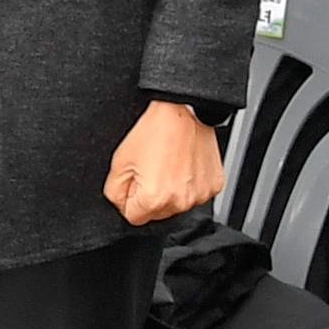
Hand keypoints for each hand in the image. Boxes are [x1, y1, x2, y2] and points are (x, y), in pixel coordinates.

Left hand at [103, 99, 228, 226]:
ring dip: (170, 191)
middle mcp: (180, 201)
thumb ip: (115, 193)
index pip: (133, 217)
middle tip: (151, 168)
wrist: (182, 111)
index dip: (129, 197)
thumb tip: (122, 205)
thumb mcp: (119, 162)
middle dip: (150, 196)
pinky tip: (183, 164)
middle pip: (156, 213)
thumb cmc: (153, 131)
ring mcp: (199, 195)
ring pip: (176, 204)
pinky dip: (188, 184)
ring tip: (168, 164)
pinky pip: (195, 194)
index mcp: (155, 199)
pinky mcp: (213, 186)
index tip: (135, 180)